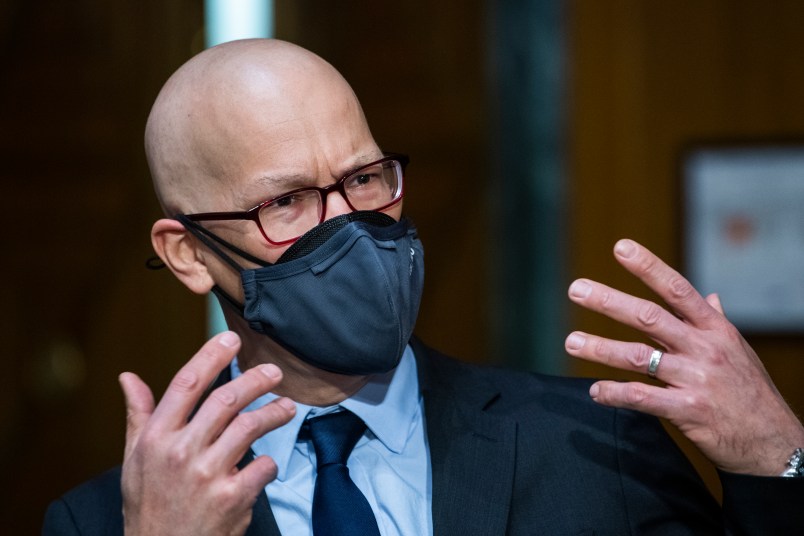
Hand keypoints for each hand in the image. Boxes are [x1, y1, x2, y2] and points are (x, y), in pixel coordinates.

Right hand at [119, 331, 295, 534]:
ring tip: (286, 407)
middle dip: (256, 379)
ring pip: (250, 427)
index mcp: (157, 437)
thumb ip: (138, 415)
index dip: (211, 355)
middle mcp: (181, 452)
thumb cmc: (148, 503)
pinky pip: (263, 466)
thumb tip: (128, 377)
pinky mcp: (232, 498)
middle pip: (226, 399)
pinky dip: (270, 461)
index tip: (231, 338)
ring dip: (274, 412)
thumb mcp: (134, 459)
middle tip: (275, 371)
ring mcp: (208, 475)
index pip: (187, 383)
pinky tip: (269, 460)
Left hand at [565, 239, 803, 475]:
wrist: (774, 443)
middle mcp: (704, 349)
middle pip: (650, 317)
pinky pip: (643, 398)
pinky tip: (594, 390)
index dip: (649, 267)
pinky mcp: (689, 411)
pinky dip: (615, 394)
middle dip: (610, 301)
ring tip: (571, 341)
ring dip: (601, 348)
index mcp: (714, 329)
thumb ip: (717, 321)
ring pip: (639, 357)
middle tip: (576, 289)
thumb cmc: (750, 392)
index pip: (677, 289)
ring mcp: (696, 379)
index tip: (621, 247)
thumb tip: (710, 295)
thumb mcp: (738, 351)